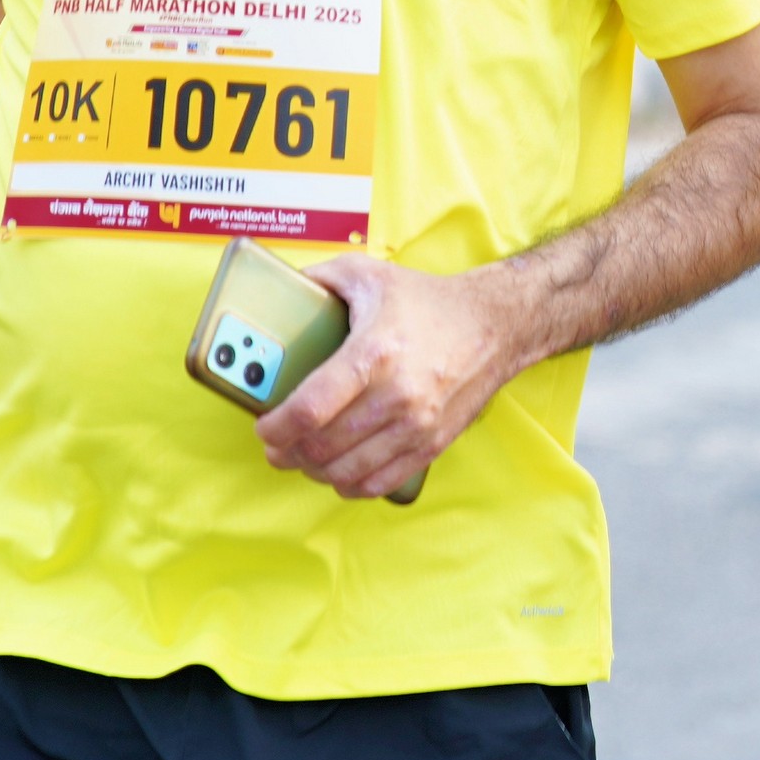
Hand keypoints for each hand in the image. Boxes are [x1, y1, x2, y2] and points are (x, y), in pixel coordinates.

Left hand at [257, 253, 520, 499]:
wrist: (496, 324)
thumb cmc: (428, 301)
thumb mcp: (369, 274)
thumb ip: (317, 281)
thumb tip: (277, 292)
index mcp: (373, 353)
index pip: (309, 409)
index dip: (274, 428)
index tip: (263, 428)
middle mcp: (396, 394)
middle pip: (321, 447)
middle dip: (286, 452)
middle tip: (276, 444)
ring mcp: (416, 425)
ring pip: (345, 472)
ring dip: (314, 472)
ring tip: (304, 457)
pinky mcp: (432, 443)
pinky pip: (379, 483)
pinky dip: (350, 485)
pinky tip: (339, 472)